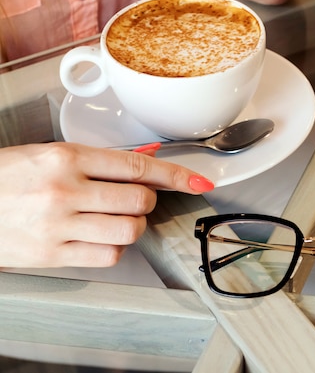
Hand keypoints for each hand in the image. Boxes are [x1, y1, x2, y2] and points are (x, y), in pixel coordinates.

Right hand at [0, 142, 213, 267]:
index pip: (138, 166)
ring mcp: (58, 225)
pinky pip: (108, 256)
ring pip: (130, 231)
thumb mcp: (49, 155)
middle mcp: (64, 190)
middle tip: (130, 200)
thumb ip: (101, 160)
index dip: (176, 175)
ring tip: (113, 219)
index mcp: (65, 157)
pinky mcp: (52, 255)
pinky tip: (97, 238)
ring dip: (132, 225)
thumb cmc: (4, 178)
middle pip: (140, 201)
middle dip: (144, 202)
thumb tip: (149, 158)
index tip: (197, 181)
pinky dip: (113, 249)